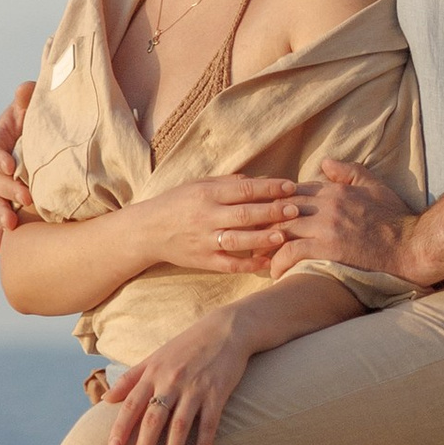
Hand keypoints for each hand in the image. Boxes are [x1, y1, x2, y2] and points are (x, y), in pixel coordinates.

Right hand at [0, 84, 36, 251]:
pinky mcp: (17, 202)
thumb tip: (23, 90)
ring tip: (11, 225)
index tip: (11, 166)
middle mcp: (1, 164)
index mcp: (1, 138)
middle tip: (26, 197)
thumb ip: (31, 97)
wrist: (67, 133)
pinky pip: (4, 219)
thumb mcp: (42, 103)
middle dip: (7, 190)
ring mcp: (7, 185)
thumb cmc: (52, 114)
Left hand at [101, 306, 259, 444]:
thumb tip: (105, 398)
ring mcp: (195, 388)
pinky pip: (209, 424)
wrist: (225, 329)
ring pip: (180, 426)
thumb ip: (130, 378)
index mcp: (154, 372)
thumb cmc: (187, 345)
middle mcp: (172, 381)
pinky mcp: (217, 393)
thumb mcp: (155, 356)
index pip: (132, 403)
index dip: (121, 426)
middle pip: (154, 419)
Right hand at [131, 173, 306, 272]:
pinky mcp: (203, 260)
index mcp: (206, 194)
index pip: (244, 189)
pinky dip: (249, 264)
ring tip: (284, 235)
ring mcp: (205, 240)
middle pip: (245, 214)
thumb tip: (256, 180)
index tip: (290, 186)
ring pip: (238, 240)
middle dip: (272, 211)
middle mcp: (206, 216)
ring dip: (263, 238)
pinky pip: (229, 264)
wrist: (147, 230)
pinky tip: (267, 262)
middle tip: (296, 209)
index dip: (269, 187)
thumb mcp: (197, 185)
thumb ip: (226, 182)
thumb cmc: (175, 203)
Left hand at [271, 164, 443, 290]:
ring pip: (281, 229)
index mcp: (333, 190)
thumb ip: (349, 171)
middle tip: (249, 238)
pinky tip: (274, 272)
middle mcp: (325, 205)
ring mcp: (325, 226)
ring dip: (266, 245)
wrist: (412, 247)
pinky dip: (278, 262)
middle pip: (280, 210)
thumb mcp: (374, 186)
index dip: (274, 205)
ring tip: (257, 258)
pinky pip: (291, 252)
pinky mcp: (327, 248)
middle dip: (263, 224)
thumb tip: (324, 162)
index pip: (291, 193)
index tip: (263, 218)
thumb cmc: (396, 219)